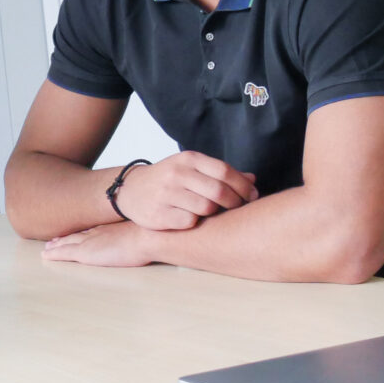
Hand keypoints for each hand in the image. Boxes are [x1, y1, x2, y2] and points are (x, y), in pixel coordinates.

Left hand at [41, 221, 159, 267]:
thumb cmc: (158, 235)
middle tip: (55, 239)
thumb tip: (161, 236)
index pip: (94, 229)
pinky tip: (45, 255)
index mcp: (113, 228)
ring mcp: (91, 241)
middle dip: (66, 236)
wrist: (152, 236)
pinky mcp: (86, 252)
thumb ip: (148, 235)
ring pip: (68, 242)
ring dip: (57, 245)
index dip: (84, 231)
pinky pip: (65, 253)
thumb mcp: (150, 231)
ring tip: (47, 247)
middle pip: (78, 234)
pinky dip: (54, 254)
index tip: (78, 231)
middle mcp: (99, 232)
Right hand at [109, 152, 257, 229]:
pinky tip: (193, 220)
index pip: (225, 172)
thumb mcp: (191, 169)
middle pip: (219, 191)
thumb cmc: (169, 180)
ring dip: (214, 213)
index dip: (243, 186)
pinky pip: (189, 222)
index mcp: (188, 159)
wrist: (130, 190)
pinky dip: (196, 222)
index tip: (252, 196)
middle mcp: (176, 174)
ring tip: (213, 213)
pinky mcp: (158, 214)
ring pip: (206, 208)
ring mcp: (166, 194)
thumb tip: (252, 180)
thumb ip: (220, 174)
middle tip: (238, 208)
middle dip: (235, 202)